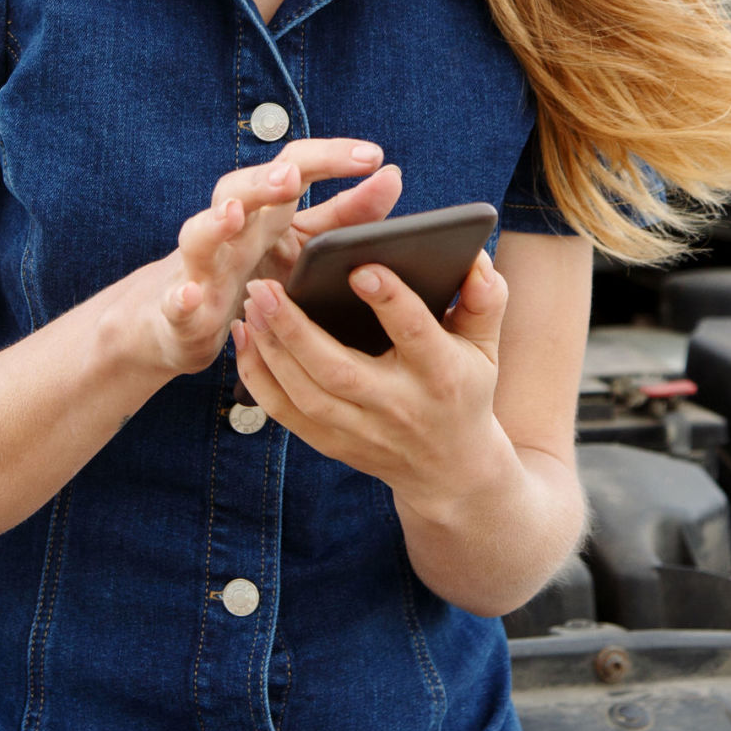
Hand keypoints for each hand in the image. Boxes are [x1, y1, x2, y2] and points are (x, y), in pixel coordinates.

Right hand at [121, 139, 390, 376]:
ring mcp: (201, 267)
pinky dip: (180, 298)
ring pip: (199, 236)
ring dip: (213, 223)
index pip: (293, 167)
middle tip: (291, 178)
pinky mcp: (180, 309)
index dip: (329, 157)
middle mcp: (231, 230)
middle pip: (239, 189)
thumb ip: (347, 216)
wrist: (182, 322)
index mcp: (266, 211)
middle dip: (263, 181)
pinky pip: (176, 300)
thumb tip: (391, 175)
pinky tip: (189, 297)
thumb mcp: (304, 246)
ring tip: (232, 215)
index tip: (373, 156)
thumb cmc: (253, 275)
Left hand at [230, 251, 515, 503]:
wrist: (450, 472)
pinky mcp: (330, 443)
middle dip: (296, 328)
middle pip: (338, 370)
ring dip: (270, 348)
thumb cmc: (464, 389)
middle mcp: (397, 407)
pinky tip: (245, 336)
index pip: (415, 334)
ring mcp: (360, 431)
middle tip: (264, 284)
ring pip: (303, 394)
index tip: (359, 267)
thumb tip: (475, 258)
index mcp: (441, 375)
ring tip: (251, 302)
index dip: (390, 300)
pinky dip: (257, 376)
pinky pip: (284, 412)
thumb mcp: (486, 347)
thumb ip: (485, 300)